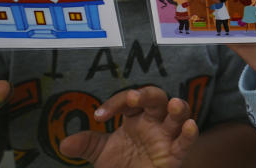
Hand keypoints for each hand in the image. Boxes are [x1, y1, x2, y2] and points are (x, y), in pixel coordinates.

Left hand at [60, 86, 197, 167]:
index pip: (130, 100)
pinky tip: (189, 126)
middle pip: (157, 98)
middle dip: (148, 94)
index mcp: (136, 118)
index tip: (99, 116)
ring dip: (179, 108)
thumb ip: (87, 145)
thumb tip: (65, 143)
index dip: (116, 103)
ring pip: (179, 114)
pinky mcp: (175, 155)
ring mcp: (166, 137)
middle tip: (134, 98)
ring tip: (174, 104)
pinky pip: (186, 141)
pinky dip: (190, 133)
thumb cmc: (123, 166)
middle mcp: (153, 123)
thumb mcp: (102, 154)